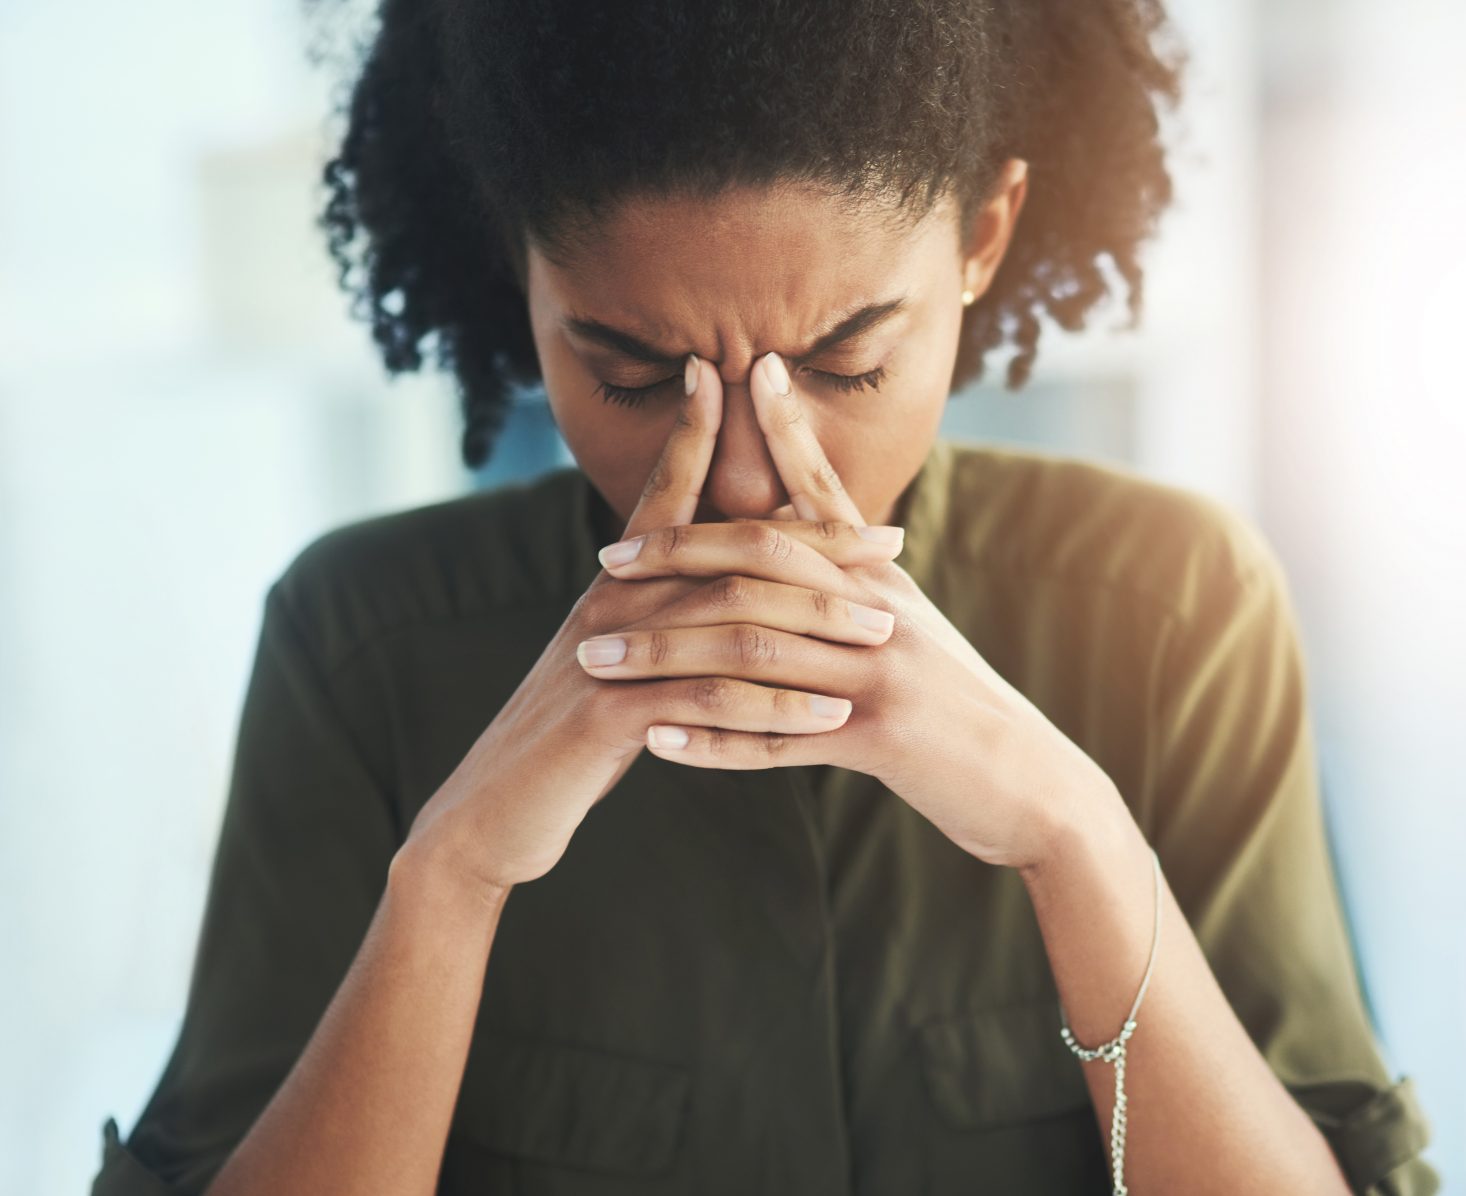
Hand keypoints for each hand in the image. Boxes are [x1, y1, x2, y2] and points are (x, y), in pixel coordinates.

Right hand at [402, 355, 907, 892]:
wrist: (497, 808)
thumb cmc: (576, 732)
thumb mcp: (623, 657)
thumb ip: (667, 610)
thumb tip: (727, 570)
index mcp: (619, 582)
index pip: (668, 489)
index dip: (697, 431)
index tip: (739, 376)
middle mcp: (613, 602)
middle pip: (730, 550)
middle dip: (818, 545)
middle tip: (892, 545)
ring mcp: (609, 656)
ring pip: (732, 623)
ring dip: (816, 626)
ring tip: (884, 634)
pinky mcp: (608, 716)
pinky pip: (710, 701)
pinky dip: (776, 709)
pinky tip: (832, 719)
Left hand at [580, 351, 1125, 870]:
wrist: (1036, 785)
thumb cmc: (967, 712)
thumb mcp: (921, 631)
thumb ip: (863, 584)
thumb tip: (812, 539)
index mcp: (887, 581)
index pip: (827, 495)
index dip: (788, 433)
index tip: (746, 373)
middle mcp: (883, 613)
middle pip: (764, 563)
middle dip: (677, 556)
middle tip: (605, 561)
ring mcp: (883, 674)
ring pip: (752, 650)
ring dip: (666, 655)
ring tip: (599, 660)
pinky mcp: (881, 739)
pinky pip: (778, 737)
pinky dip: (713, 742)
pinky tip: (656, 744)